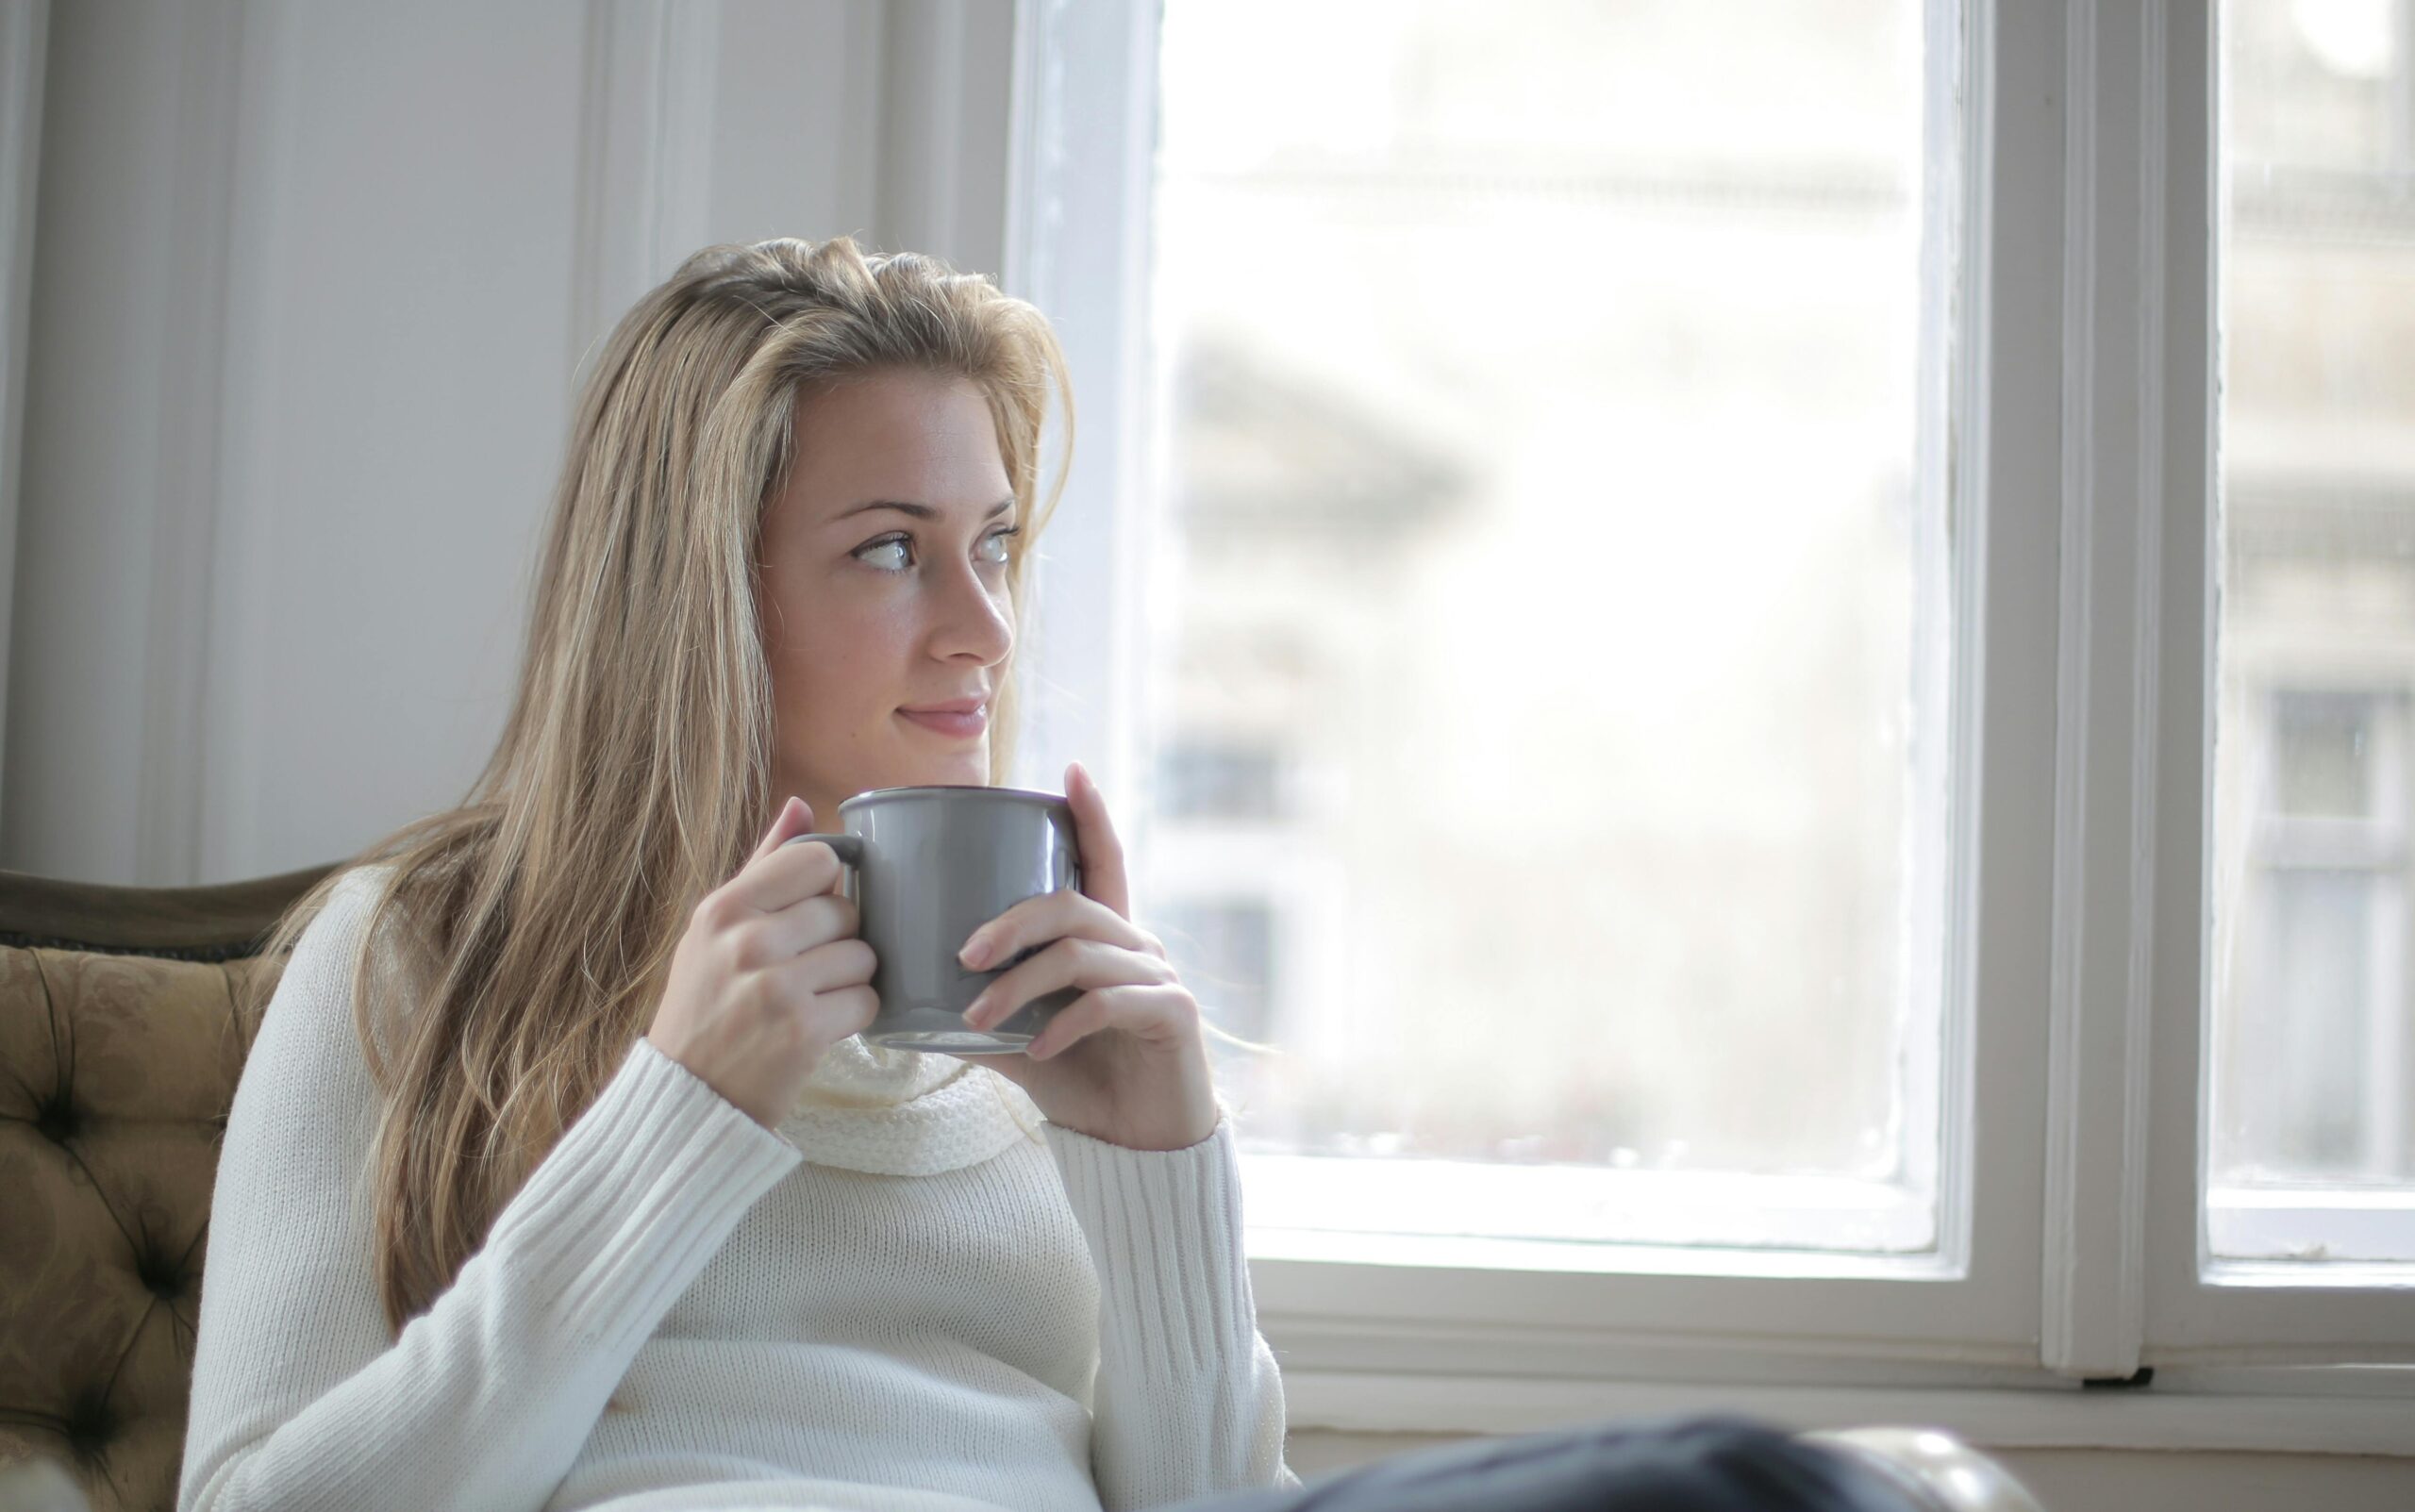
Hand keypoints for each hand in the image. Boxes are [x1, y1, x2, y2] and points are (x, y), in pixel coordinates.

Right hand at [644, 797, 879, 1127]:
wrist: (687, 1097)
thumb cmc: (706, 1004)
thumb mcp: (716, 930)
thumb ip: (763, 865)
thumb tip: (802, 805)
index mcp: (724, 908)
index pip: (818, 859)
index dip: (827, 887)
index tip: (809, 916)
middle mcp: (747, 941)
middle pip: (846, 910)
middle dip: (839, 939)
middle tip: (807, 968)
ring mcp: (776, 986)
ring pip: (863, 955)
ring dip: (850, 979)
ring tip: (813, 997)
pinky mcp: (803, 1031)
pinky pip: (867, 1000)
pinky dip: (855, 1015)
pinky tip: (822, 1025)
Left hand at [946, 760, 1220, 1151]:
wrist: (1140, 1147)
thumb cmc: (1083, 1083)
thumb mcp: (1023, 1042)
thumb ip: (984, 1017)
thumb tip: (904, 1008)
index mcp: (1107, 938)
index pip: (1104, 862)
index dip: (1092, 815)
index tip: (1070, 770)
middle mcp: (1139, 945)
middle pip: (1072, 905)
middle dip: (1010, 922)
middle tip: (964, 954)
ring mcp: (1161, 977)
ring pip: (1081, 954)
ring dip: (1020, 985)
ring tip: (976, 1017)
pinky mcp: (1173, 1015)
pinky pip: (1109, 1002)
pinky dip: (1063, 1024)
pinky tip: (1035, 1049)